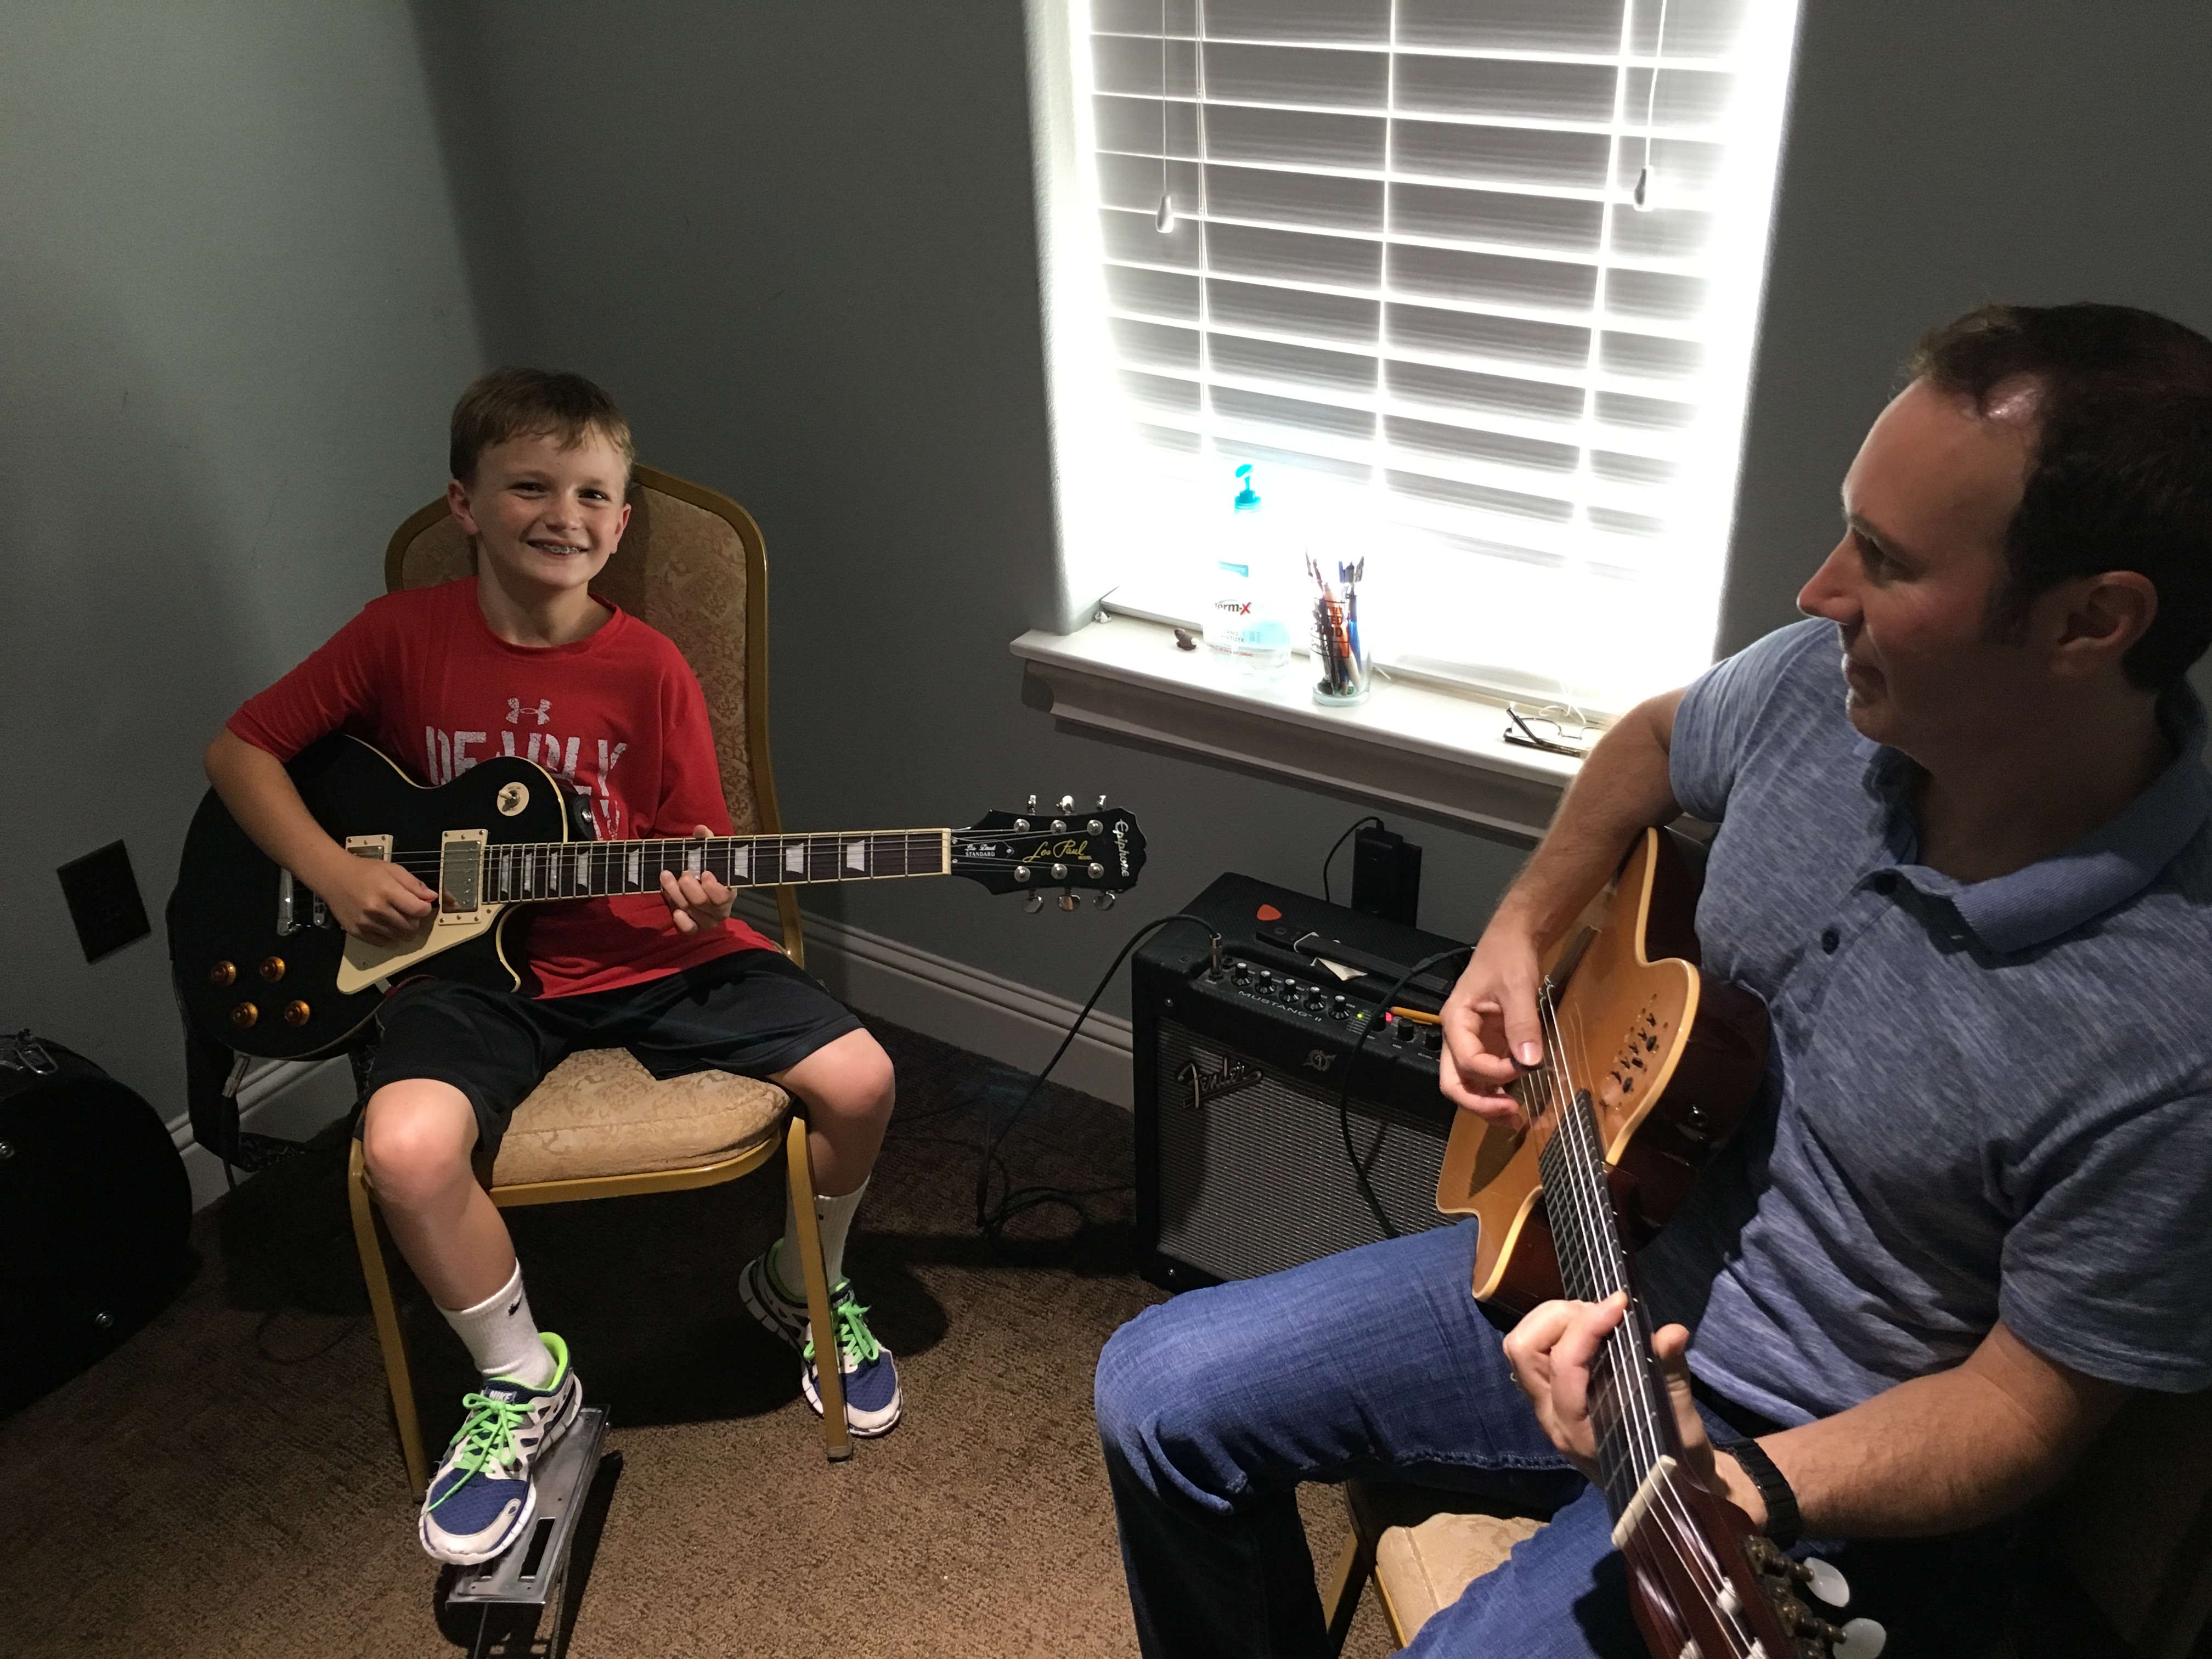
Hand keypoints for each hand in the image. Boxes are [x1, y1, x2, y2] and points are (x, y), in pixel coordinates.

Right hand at [317, 854, 437, 944]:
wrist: (333, 877)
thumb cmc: (364, 871)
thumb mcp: (393, 870)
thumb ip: (414, 884)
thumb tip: (431, 897)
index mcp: (387, 891)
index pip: (418, 910)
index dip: (425, 908)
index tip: (422, 905)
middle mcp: (376, 909)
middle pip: (410, 925)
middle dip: (414, 919)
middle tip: (407, 910)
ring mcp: (365, 923)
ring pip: (398, 936)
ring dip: (402, 928)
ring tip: (395, 916)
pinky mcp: (357, 932)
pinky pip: (383, 942)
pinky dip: (388, 936)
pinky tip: (385, 924)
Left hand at [659, 825, 732, 934]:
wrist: (700, 885)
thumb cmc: (706, 868)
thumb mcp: (707, 855)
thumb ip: (706, 842)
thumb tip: (700, 828)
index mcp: (729, 891)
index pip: (724, 896)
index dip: (713, 887)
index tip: (704, 873)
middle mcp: (720, 909)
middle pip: (702, 902)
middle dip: (690, 887)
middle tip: (683, 872)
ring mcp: (707, 920)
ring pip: (691, 911)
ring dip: (676, 894)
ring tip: (665, 876)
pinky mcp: (695, 927)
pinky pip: (689, 929)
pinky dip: (682, 921)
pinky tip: (675, 911)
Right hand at [1439, 920, 1545, 1125]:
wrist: (1513, 941)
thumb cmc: (1508, 957)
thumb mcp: (1518, 987)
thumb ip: (1522, 1024)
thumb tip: (1530, 1063)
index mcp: (1456, 1021)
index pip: (1466, 1061)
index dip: (1494, 1073)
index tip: (1525, 1069)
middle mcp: (1459, 1037)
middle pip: (1455, 1083)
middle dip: (1480, 1104)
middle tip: (1511, 1115)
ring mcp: (1473, 1044)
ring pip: (1470, 1086)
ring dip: (1489, 1105)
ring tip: (1517, 1119)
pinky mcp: (1489, 1046)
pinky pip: (1489, 1078)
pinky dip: (1501, 1093)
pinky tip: (1520, 1102)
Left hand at [1502, 1295, 1756, 1525]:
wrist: (1669, 1494)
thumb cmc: (1677, 1463)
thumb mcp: (1682, 1425)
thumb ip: (1671, 1377)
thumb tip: (1673, 1333)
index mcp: (1580, 1432)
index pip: (1566, 1366)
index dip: (1590, 1325)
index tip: (1622, 1302)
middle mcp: (1552, 1419)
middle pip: (1523, 1349)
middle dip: (1560, 1317)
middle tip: (1605, 1312)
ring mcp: (1545, 1409)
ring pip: (1521, 1348)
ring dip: (1553, 1320)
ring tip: (1597, 1316)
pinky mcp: (1549, 1400)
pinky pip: (1532, 1355)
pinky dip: (1554, 1331)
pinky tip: (1590, 1331)